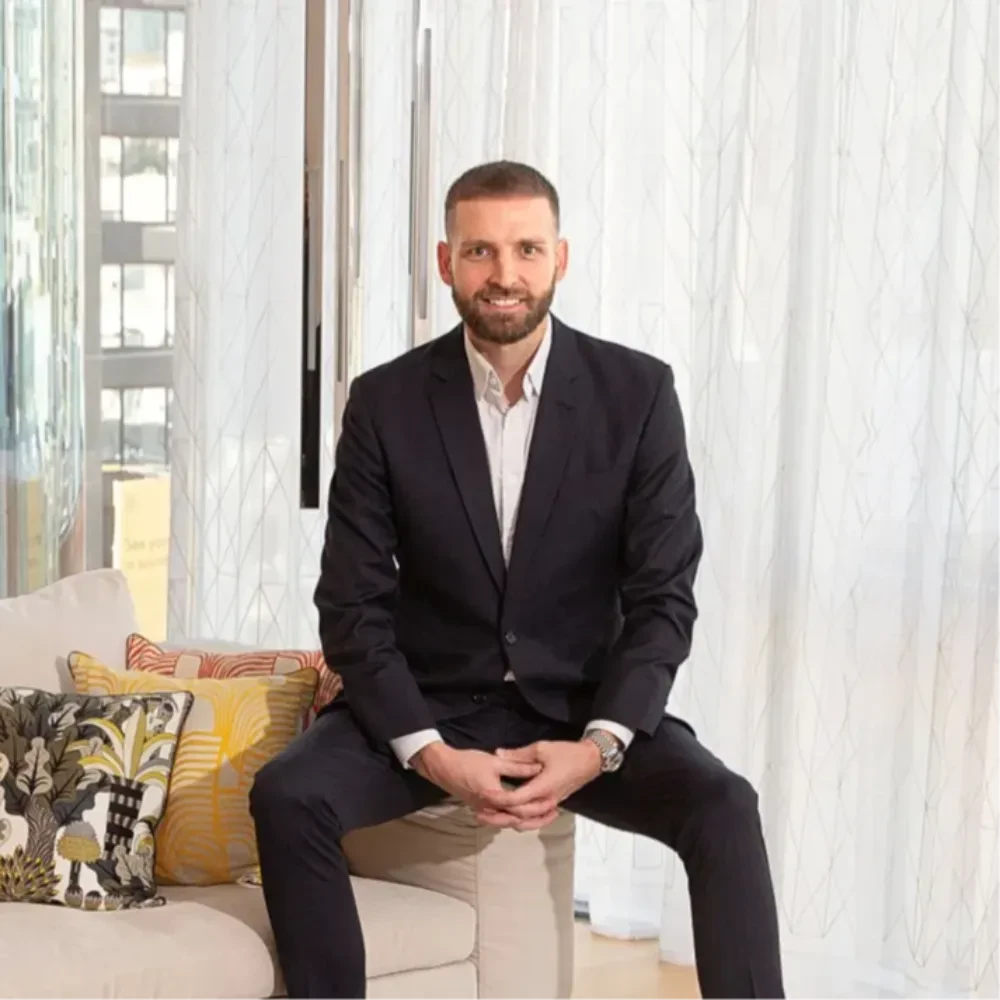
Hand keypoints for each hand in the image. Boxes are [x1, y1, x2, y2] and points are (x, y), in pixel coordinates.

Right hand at [411, 743, 542, 820]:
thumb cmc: (468, 762)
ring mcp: (485, 812)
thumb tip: (538, 767)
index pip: (521, 806)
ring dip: (527, 821)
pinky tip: (524, 813)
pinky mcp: (482, 810)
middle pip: (518, 820)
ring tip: (544, 816)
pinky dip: (515, 819)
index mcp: (494, 797)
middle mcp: (490, 809)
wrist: (444, 768)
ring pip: (510, 823)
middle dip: (537, 818)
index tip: (553, 800)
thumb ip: (517, 766)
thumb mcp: (495, 761)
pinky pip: (502, 820)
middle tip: (554, 813)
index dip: (538, 804)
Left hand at [485, 739, 603, 831]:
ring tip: (492, 819)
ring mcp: (551, 805)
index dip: (499, 799)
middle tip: (480, 813)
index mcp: (543, 787)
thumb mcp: (542, 749)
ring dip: (510, 822)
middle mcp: (546, 801)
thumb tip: (498, 754)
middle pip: (520, 816)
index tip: (483, 795)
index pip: (517, 799)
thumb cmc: (566, 753)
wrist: (590, 761)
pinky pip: (536, 819)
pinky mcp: (553, 805)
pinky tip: (512, 818)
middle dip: (500, 816)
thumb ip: (519, 754)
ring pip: (529, 822)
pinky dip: (523, 821)